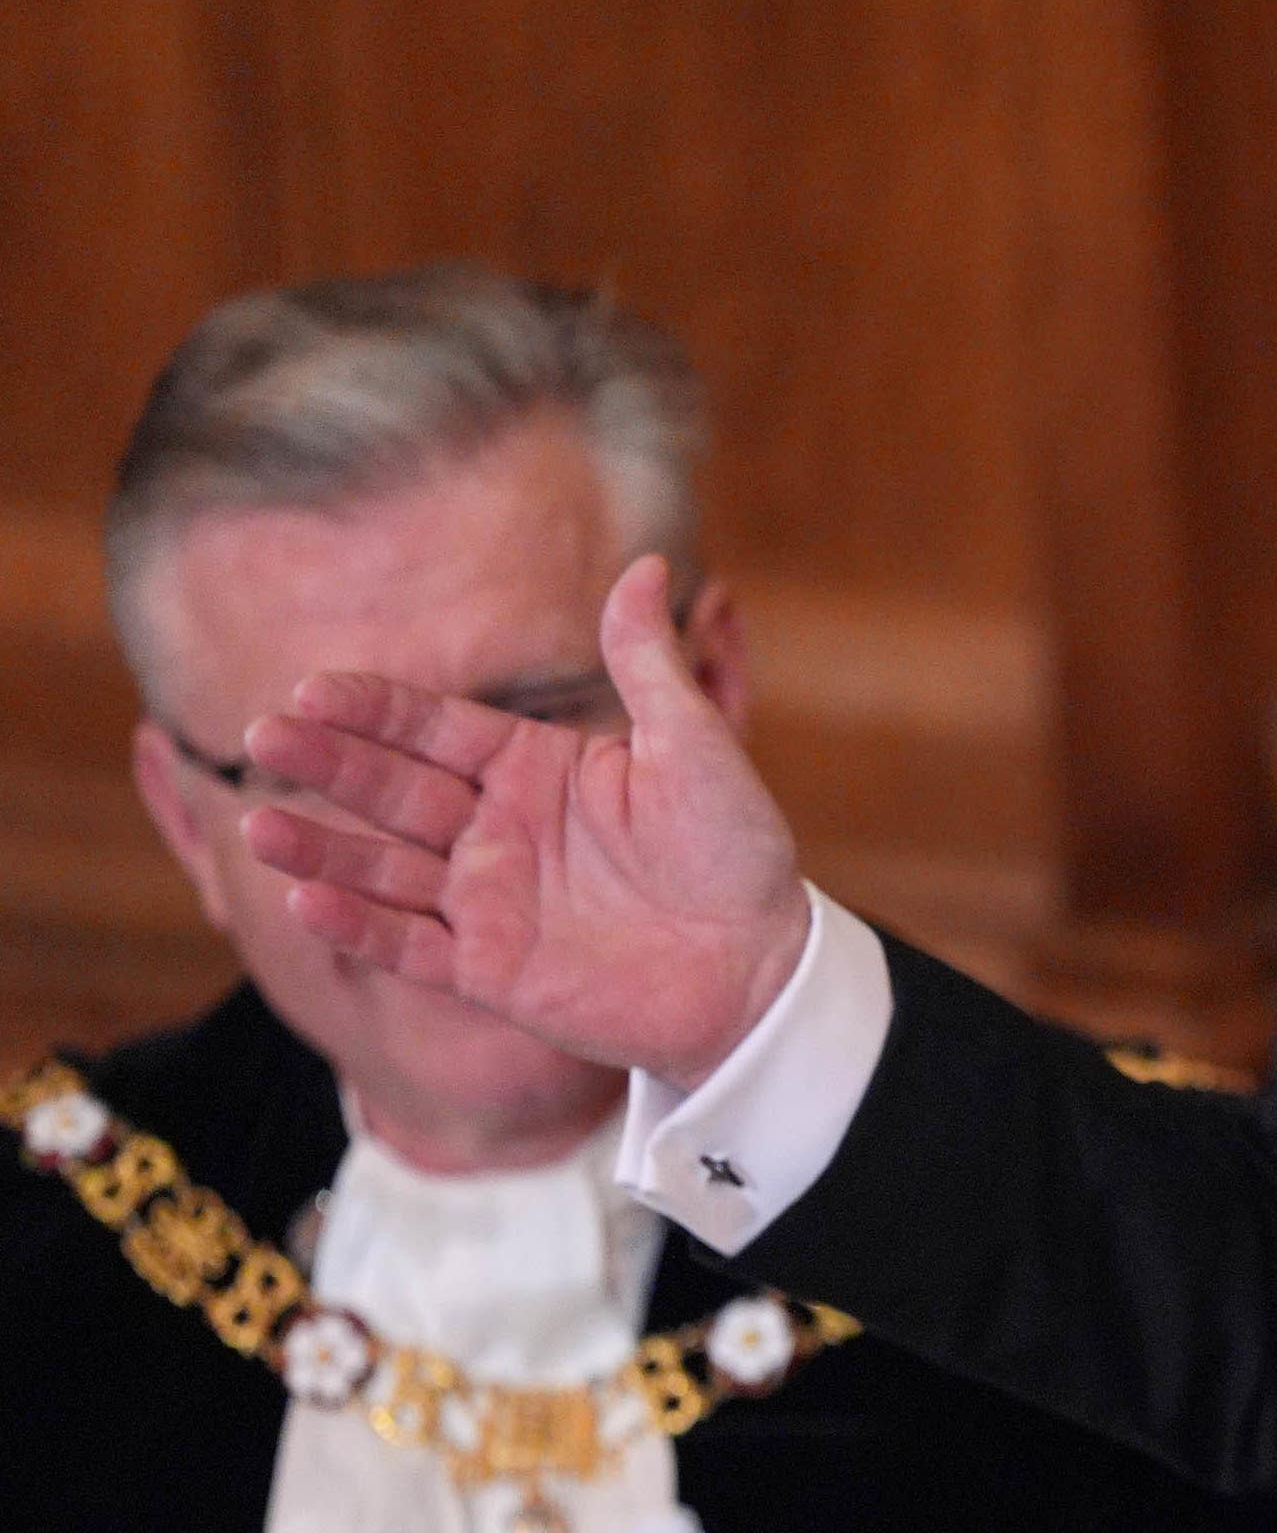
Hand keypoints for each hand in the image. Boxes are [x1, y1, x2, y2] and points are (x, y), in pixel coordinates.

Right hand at [243, 554, 811, 1087]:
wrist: (761, 967)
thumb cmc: (736, 849)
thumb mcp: (696, 746)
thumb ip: (649, 663)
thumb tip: (649, 563)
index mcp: (536, 768)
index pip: (436, 729)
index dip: (376, 711)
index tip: (314, 689)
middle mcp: (498, 829)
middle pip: (394, 789)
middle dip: (329, 763)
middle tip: (262, 736)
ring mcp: (487, 901)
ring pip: (384, 868)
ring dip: (322, 847)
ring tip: (258, 825)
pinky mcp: (490, 970)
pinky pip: (409, 945)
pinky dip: (359, 927)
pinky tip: (306, 900)